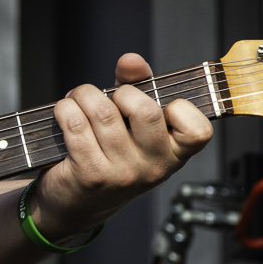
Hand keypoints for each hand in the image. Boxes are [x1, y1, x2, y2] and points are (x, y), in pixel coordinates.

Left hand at [31, 51, 211, 241]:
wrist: (77, 203)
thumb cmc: (110, 154)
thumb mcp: (132, 122)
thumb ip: (137, 85)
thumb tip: (132, 61)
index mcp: (174, 154)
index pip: (198, 130)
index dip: (180, 108)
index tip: (159, 104)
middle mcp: (153, 168)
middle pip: (146, 111)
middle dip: (120, 92)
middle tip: (108, 97)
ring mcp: (122, 174)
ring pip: (103, 112)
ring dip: (83, 95)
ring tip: (77, 100)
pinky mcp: (90, 176)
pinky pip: (76, 125)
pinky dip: (65, 109)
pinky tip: (64, 113)